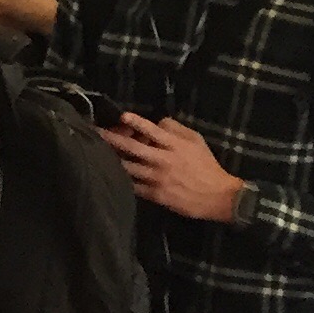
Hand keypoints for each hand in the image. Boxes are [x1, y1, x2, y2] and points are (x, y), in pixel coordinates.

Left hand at [103, 115, 246, 222]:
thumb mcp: (196, 141)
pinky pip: (132, 185)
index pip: (152, 130)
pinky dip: (120, 178)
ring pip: (127, 167)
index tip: (122, 116)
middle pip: (132, 148)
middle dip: (111, 139)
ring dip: (111, 159)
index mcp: (174, 146)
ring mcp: (157, 178)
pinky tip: (108, 173)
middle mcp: (163, 160)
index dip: (136, 122)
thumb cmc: (206, 166)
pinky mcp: (155, 194)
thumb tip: (157, 121)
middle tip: (95, 132)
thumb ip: (176, 129)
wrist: (218, 197)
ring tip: (94, 151)